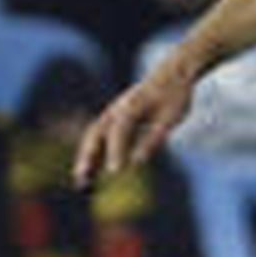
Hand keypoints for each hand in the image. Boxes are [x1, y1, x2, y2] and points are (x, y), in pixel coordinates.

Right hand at [74, 61, 195, 185]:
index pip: (119, 131)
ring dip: (86, 158)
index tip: (115, 172)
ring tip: (81, 182)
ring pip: (94, 137)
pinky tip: (92, 174)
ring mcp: (113, 113)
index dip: (116, 152)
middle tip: (82, 178)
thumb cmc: (174, 96)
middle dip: (88, 156)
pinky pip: (100, 138)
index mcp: (132, 106)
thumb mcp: (171, 117)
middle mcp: (117, 109)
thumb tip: (137, 161)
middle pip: (96, 133)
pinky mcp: (115, 118)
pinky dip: (94, 154)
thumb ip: (154, 138)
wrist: (172, 74)